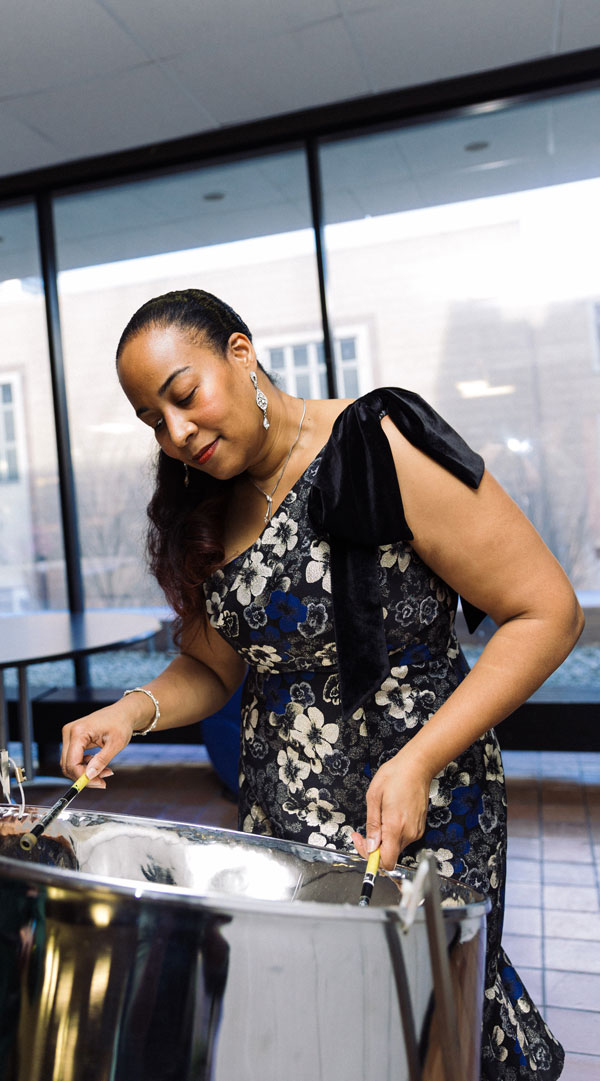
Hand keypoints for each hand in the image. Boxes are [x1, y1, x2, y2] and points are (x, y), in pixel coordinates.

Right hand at [60, 704, 135, 787]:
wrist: (123, 712)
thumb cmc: (121, 724)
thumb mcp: (116, 744)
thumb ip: (101, 760)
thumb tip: (89, 776)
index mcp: (79, 731)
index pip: (72, 762)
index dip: (83, 777)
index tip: (100, 783)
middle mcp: (69, 732)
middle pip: (68, 765)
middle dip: (85, 777)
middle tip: (103, 781)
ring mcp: (69, 734)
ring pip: (70, 763)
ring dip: (85, 772)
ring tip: (105, 772)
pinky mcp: (73, 738)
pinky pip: (73, 758)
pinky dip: (85, 766)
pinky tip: (98, 765)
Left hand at [352, 747, 431, 869]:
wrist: (417, 766)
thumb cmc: (395, 776)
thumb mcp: (374, 797)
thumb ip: (372, 825)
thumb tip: (371, 846)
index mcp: (396, 826)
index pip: (386, 861)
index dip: (371, 858)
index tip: (362, 843)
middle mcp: (409, 832)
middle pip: (389, 854)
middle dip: (374, 846)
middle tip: (362, 831)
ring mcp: (416, 830)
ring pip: (395, 846)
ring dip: (384, 839)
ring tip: (378, 817)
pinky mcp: (419, 827)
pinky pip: (403, 837)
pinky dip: (393, 832)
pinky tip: (389, 815)